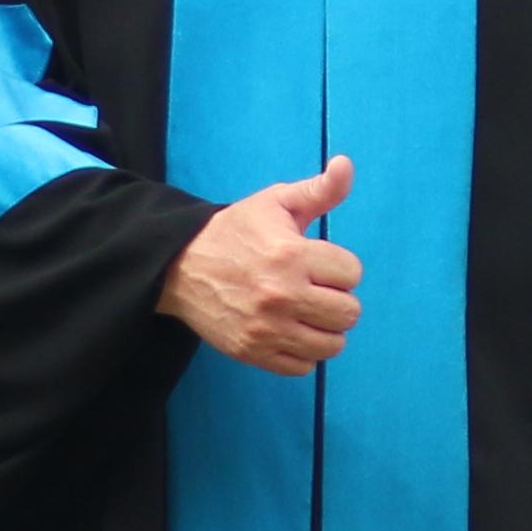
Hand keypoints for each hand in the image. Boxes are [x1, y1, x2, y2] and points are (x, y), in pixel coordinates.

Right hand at [159, 154, 361, 373]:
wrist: (179, 266)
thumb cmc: (236, 232)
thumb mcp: (275, 202)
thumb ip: (318, 190)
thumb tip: (346, 164)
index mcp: (291, 254)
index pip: (352, 272)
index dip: (339, 266)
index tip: (319, 263)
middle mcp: (282, 295)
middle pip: (348, 312)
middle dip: (337, 298)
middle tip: (315, 289)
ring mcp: (267, 329)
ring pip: (332, 344)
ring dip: (325, 328)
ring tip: (306, 312)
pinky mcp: (253, 352)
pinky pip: (304, 366)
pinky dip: (303, 352)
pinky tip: (290, 330)